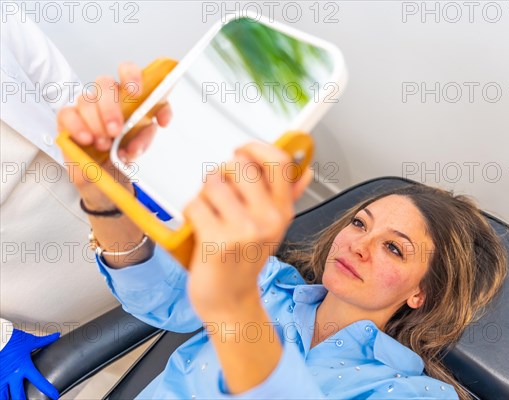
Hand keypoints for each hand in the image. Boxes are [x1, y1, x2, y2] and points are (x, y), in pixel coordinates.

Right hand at [0, 329, 59, 399]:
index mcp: (24, 366)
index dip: (47, 389)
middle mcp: (13, 374)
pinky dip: (0, 394)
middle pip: (18, 394)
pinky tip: (3, 396)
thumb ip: (44, 341)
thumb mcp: (30, 340)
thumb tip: (56, 335)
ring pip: (3, 396)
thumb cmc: (12, 339)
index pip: (38, 380)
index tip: (54, 395)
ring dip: (9, 399)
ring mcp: (2, 377)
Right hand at [57, 62, 171, 206]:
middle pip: (104, 83)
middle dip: (111, 108)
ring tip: (103, 145)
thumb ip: (143, 139)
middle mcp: (106, 97)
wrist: (105, 174)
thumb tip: (136, 142)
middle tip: (116, 131)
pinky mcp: (67, 118)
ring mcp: (86, 106)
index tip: (137, 93)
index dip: (132, 76)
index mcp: (127, 96)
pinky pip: (67, 113)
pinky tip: (86, 139)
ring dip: (96, 123)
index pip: (128, 71)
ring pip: (87, 100)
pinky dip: (77, 127)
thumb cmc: (122, 152)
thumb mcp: (139, 146)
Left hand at [184, 142, 311, 317]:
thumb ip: (288, 196)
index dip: (256, 147)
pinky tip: (199, 227)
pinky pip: (195, 204)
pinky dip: (191, 212)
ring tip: (210, 212)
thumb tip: (306, 170)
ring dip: (204, 193)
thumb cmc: (245, 263)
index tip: (242, 150)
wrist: (230, 302)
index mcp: (283, 211)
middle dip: (222, 172)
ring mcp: (243, 231)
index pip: (279, 161)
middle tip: (219, 189)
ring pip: (213, 182)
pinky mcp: (217, 241)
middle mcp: (268, 219)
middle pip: (240, 165)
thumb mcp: (273, 228)